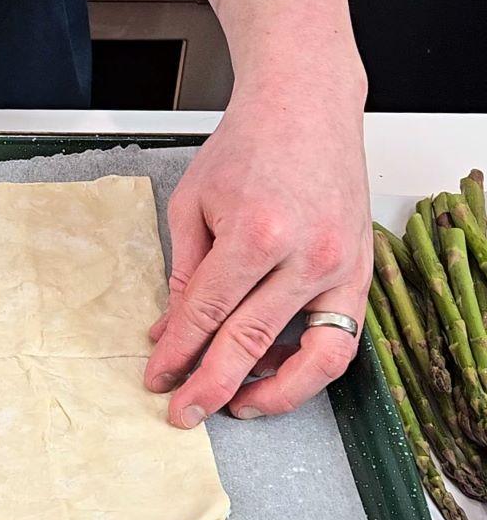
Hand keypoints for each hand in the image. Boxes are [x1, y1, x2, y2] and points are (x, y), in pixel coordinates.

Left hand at [144, 82, 371, 426]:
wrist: (305, 105)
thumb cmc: (247, 147)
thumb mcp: (193, 205)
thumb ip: (184, 275)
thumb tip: (169, 332)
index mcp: (255, 234)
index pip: (207, 315)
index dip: (178, 355)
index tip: (158, 380)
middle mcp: (305, 255)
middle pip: (250, 344)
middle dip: (210, 387)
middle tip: (183, 413)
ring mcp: (340, 266)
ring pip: (313, 358)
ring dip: (274, 394)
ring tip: (237, 407)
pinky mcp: (361, 271)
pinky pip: (341, 339)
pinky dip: (307, 366)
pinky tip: (273, 374)